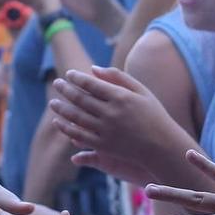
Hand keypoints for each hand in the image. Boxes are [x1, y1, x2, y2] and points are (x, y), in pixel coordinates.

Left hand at [50, 67, 196, 185]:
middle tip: (56, 83)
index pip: (91, 84)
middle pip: (80, 99)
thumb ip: (118, 77)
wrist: (161, 146)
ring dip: (62, 109)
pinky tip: (58, 122)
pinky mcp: (104, 146)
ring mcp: (106, 130)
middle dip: (65, 90)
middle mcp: (111, 113)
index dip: (77, 78)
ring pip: (76, 117)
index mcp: (121, 97)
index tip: (68, 74)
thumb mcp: (141, 90)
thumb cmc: (153, 114)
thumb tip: (93, 68)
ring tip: (52, 102)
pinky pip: (79, 136)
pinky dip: (66, 129)